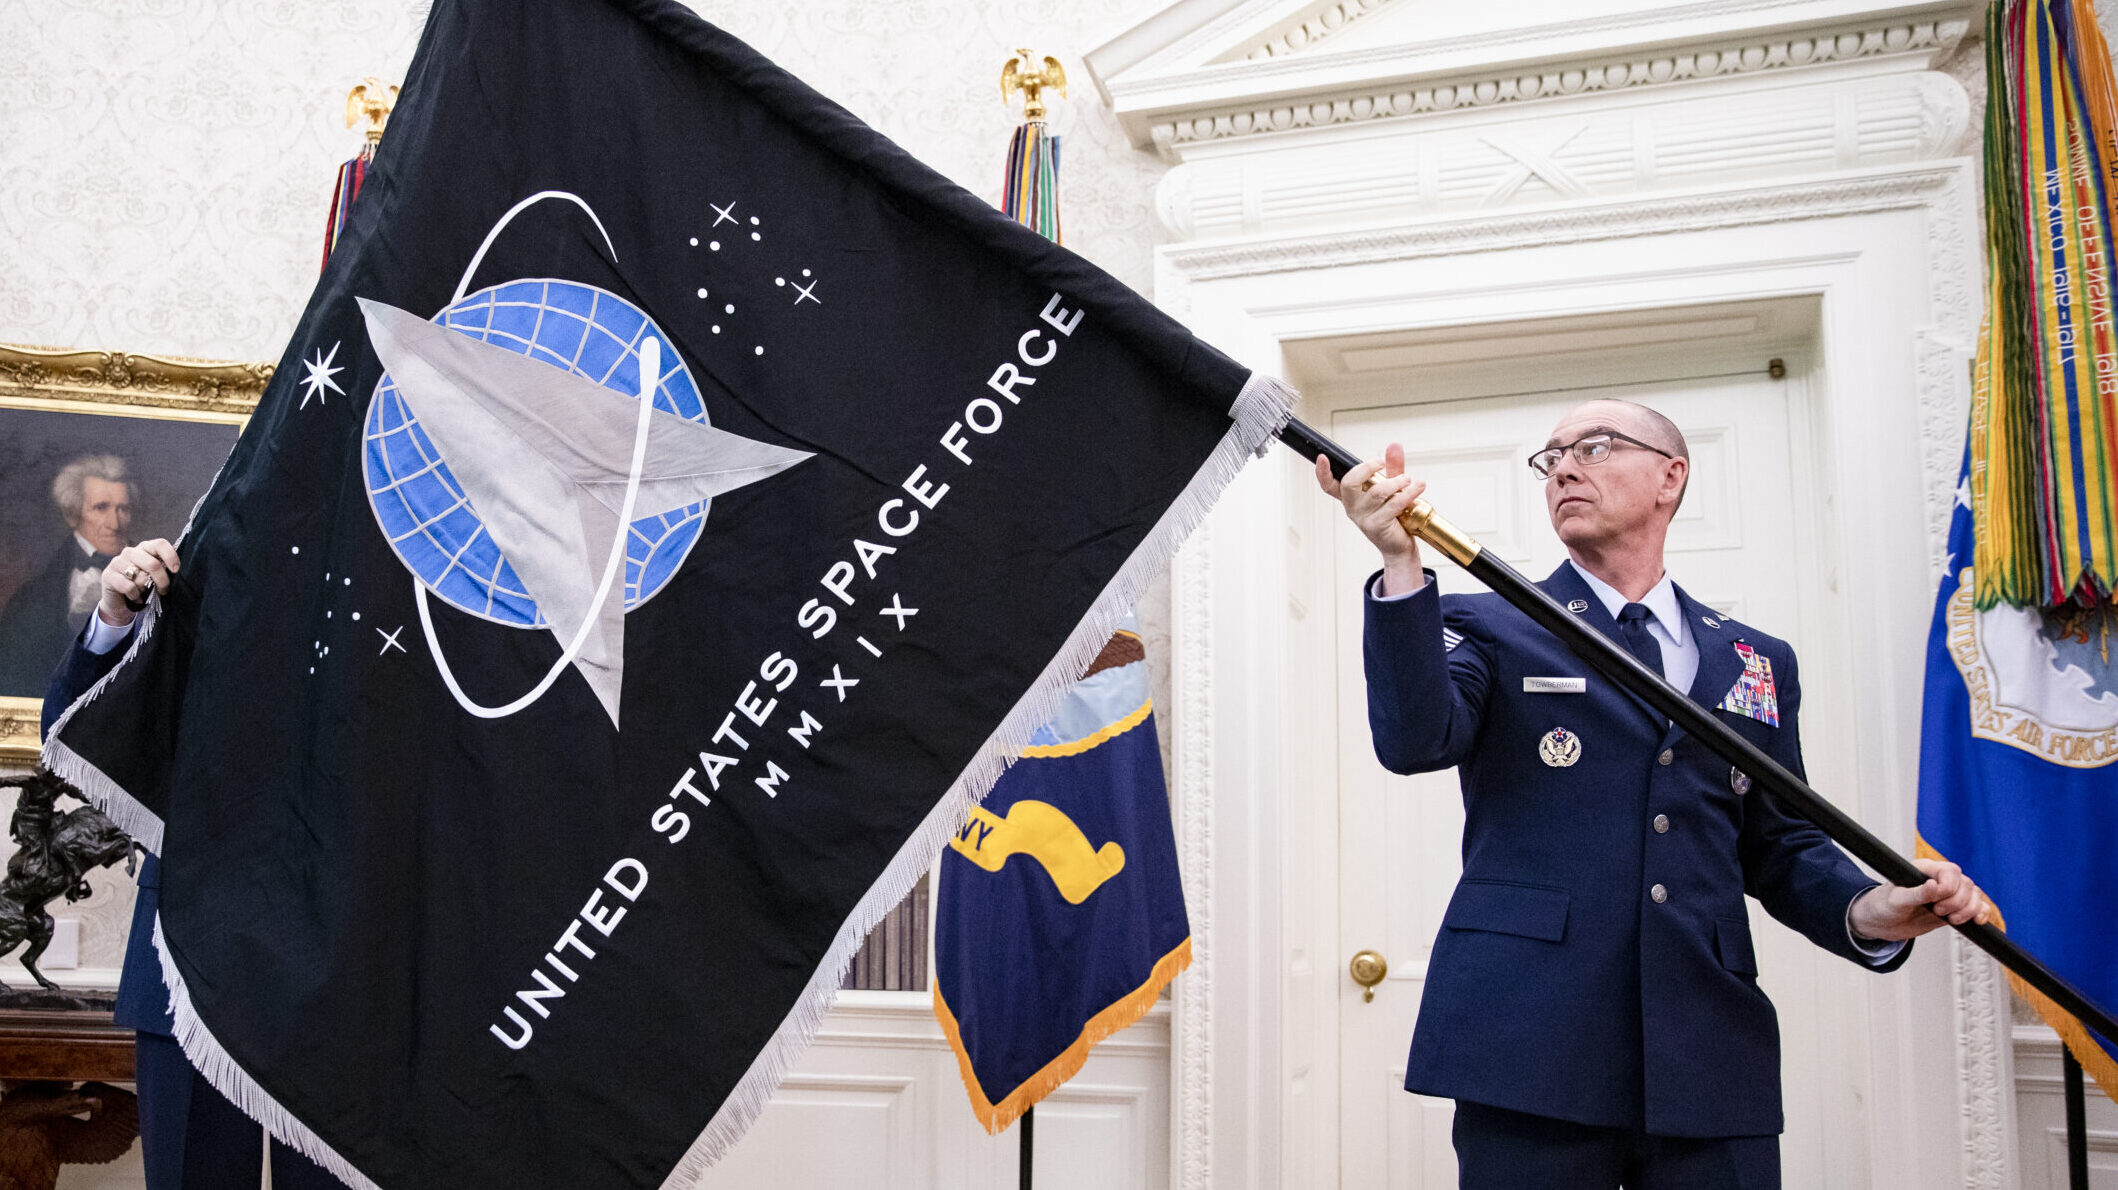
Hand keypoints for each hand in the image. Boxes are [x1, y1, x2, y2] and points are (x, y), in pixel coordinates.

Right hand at [97, 539, 179, 627]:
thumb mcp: (155, 576)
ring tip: (144, 592)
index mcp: (145, 548)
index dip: (170, 556)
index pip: (160, 544)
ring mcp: (117, 562)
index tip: (176, 570)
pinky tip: (135, 597)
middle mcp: (130, 552)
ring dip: (145, 589)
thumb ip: (164, 569)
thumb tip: (176, 570)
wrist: (121, 602)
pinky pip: (128, 586)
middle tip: (164, 590)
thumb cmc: (143, 587)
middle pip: (152, 563)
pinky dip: (135, 595)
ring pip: (140, 576)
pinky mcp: (107, 575)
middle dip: (162, 580)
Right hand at [1316, 443, 1425, 595]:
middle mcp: (1352, 507)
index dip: (1322, 472)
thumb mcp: (1391, 488)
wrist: (1400, 546)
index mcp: (1351, 498)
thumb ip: (1392, 467)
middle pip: (1349, 482)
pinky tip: (1418, 487)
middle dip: (1366, 468)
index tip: (1322, 457)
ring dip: (1396, 482)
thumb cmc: (1393, 516)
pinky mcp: (1376, 526)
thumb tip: (1394, 445)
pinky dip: (1408, 494)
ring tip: (1408, 479)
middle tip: (1381, 463)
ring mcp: (1363, 518)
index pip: (1329, 485)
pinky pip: (1392, 505)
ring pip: (1376, 492)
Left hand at [1849, 857, 1990, 941]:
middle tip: (1937, 912)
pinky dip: (1981, 913)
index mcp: (1924, 870)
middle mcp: (1939, 879)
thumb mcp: (1896, 900)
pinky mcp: (1954, 909)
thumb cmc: (1883, 906)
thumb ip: (1916, 894)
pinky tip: (1977, 921)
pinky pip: (1977, 907)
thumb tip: (1935, 886)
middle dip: (1957, 902)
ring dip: (1969, 909)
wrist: (1880, 923)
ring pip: (1974, 895)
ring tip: (1951, 920)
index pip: (1951, 871)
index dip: (1949, 887)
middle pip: (1966, 884)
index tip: (1936, 902)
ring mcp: (1948, 895)